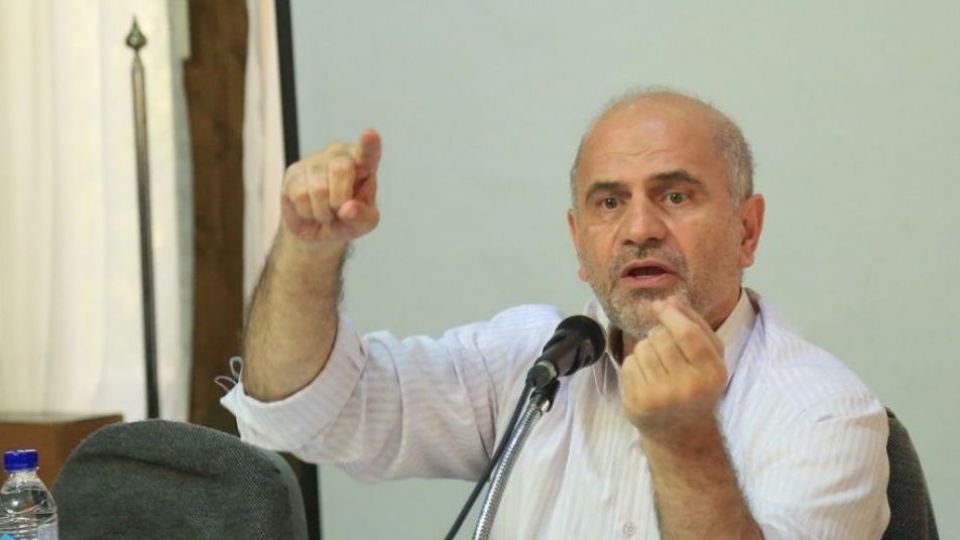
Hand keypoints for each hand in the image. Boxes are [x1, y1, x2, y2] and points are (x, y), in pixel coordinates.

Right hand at [280, 129, 381, 249]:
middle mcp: (339, 154)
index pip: (368, 152)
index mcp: (364, 162)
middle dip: (340, 199)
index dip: (369, 144)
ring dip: (323, 211)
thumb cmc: (347, 219)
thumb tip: (347, 209)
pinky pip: (300, 196)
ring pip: (319, 188)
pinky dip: (307, 212)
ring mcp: (314, 161)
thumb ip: (362, 216)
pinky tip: (309, 209)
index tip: (370, 135)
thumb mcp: (364, 224)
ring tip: (324, 211)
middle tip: (339, 209)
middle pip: (341, 168)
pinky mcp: (293, 172)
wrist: (317, 231)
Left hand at [621, 299, 726, 443]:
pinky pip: (629, 363)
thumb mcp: (709, 359)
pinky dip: (634, 365)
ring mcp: (662, 397)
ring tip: (657, 367)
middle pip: (662, 337)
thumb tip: (670, 299)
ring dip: (646, 349)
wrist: (680, 431)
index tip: (661, 304)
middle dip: (659, 334)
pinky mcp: (639, 402)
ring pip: (643, 348)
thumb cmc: (696, 385)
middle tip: (665, 350)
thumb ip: (696, 326)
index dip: (672, 314)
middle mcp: (688, 387)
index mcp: (712, 374)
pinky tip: (646, 379)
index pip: (688, 334)